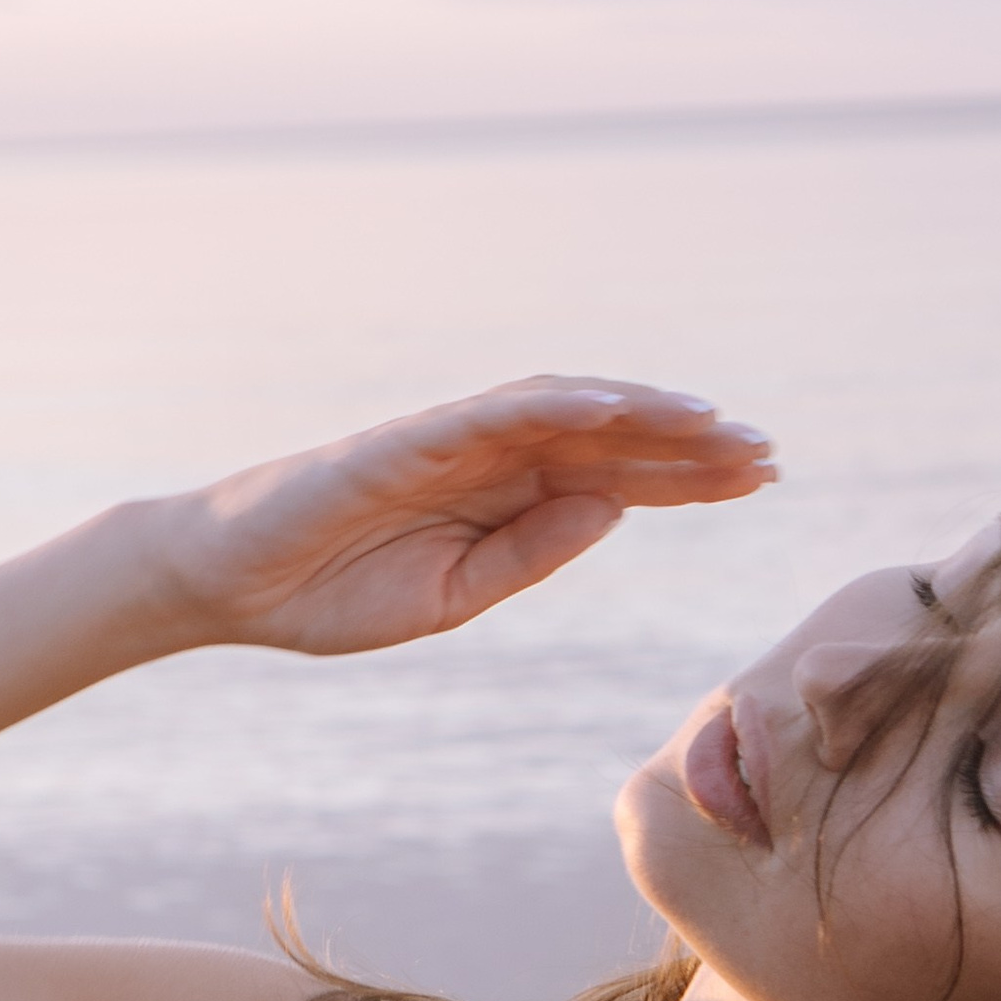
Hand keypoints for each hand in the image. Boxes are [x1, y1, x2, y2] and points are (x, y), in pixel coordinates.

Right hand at [155, 377, 776, 656]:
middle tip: (770, 453)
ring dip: (638, 412)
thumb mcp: (454, 595)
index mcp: (508, 499)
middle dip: (691, 444)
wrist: (230, 587)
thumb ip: (531, 553)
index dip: (691, 477)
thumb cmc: (332, 591)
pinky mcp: (405, 440)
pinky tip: (607, 410)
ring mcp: (451, 442)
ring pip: (563, 412)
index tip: (762, 478)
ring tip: (711, 422)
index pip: (618, 478)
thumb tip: (615, 509)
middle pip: (610, 439)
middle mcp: (492, 458)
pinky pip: (485, 414)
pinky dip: (547, 405)